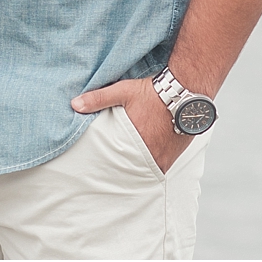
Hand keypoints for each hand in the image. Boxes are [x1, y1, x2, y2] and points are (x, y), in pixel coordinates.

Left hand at [72, 77, 189, 172]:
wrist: (187, 89)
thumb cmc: (154, 91)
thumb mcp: (123, 91)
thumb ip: (98, 99)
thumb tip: (75, 104)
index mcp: (137, 143)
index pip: (120, 165)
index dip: (112, 168)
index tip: (105, 171)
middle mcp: (154, 154)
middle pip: (136, 169)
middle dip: (128, 168)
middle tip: (118, 171)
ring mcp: (168, 155)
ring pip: (152, 167)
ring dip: (143, 165)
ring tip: (134, 163)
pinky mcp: (179, 151)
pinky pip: (165, 162)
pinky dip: (158, 160)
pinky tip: (151, 154)